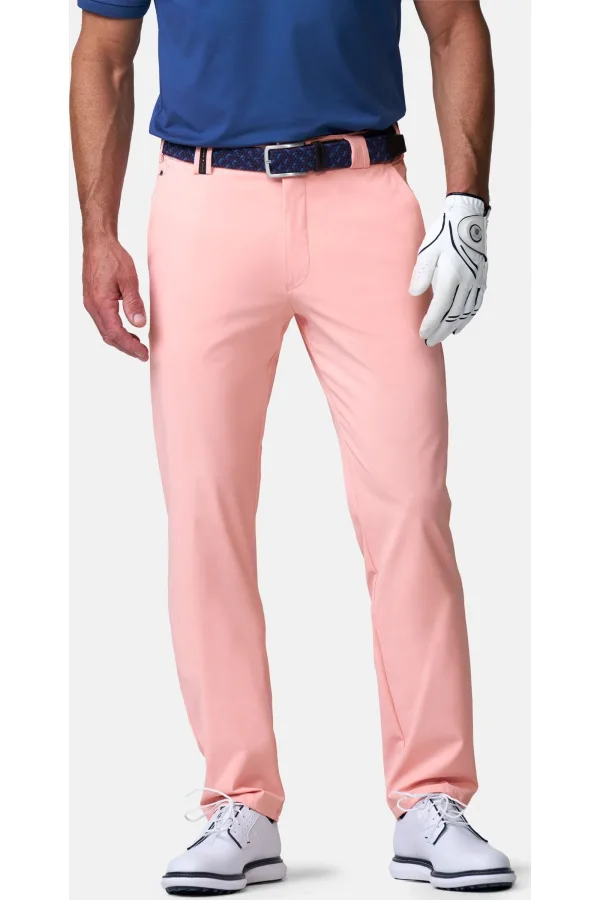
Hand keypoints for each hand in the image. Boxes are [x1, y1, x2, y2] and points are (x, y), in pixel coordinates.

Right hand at [82, 236, 148, 360]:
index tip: (143, 354)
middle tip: (143, 354)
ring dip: (121, 340)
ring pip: (105, 331)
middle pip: (109, 336)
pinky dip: (115, 330)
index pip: (116, 333)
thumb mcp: (128, 279)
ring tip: (138, 345)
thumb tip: (139, 324)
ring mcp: (91, 304)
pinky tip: (128, 330)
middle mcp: (92, 306)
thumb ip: (133, 303)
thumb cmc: (112, 257)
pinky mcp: (92, 301)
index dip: (130, 346)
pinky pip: (103, 322)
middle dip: (126, 348)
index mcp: (101, 302)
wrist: (97, 242)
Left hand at [409, 194, 489, 346]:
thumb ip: (421, 273)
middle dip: (440, 330)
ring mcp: (477, 280)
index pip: (440, 307)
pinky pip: (475, 304)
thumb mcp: (427, 250)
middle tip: (429, 342)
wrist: (468, 217)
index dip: (431, 323)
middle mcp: (467, 280)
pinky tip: (459, 325)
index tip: (422, 334)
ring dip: (453, 327)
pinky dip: (467, 317)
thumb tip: (415, 294)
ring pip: (466, 312)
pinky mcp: (482, 278)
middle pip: (453, 314)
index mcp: (452, 274)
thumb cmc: (444, 232)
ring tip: (442, 337)